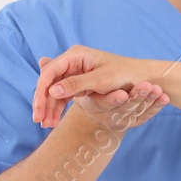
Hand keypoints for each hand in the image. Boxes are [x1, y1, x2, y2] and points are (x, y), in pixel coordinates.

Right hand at [38, 57, 168, 133]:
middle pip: (49, 82)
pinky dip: (57, 108)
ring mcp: (74, 72)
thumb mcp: (101, 80)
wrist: (142, 78)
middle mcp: (72, 62)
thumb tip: (51, 90)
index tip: (39, 110)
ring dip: (49, 107)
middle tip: (38, 120)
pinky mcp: (79, 83)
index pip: (50, 72)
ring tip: (46, 125)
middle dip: (43, 101)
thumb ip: (76, 84)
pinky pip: (63, 96)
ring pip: (54, 90)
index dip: (42, 91)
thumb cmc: (125, 75)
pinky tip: (53, 121)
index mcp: (76, 55)